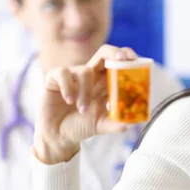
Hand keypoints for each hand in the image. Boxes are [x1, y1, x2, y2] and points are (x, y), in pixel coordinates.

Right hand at [33, 45, 137, 163]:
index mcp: (105, 83)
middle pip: (104, 53)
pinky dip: (68, 87)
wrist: (58, 136)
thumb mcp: (102, 125)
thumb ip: (116, 123)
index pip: (118, 63)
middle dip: (114, 53)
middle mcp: (91, 76)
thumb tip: (131, 123)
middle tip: (121, 59)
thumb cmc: (82, 125)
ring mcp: (73, 76)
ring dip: (86, 91)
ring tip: (82, 110)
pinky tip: (69, 100)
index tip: (133, 60)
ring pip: (85, 71)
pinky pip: (63, 73)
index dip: (126, 58)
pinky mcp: (55, 79)